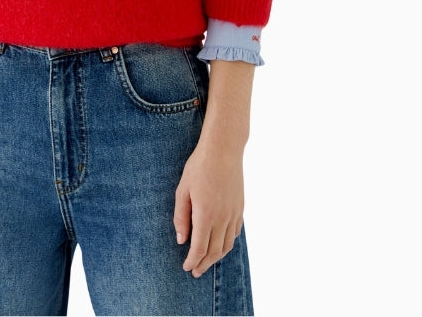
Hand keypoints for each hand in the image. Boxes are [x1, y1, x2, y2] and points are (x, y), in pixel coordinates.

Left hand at [173, 141, 244, 277]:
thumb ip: (181, 217)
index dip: (193, 261)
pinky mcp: (240, 208)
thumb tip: (182, 240)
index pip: (200, 248)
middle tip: (195, 272)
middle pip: (214, 251)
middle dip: (204, 264)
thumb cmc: (199, 167)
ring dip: (216, 258)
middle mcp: (222, 218)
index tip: (186, 267)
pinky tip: (220, 244)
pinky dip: (227, 244)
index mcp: (206, 215)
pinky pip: (235, 233)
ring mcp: (233, 214)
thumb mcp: (183, 190)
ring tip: (207, 262)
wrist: (223, 150)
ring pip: (227, 245)